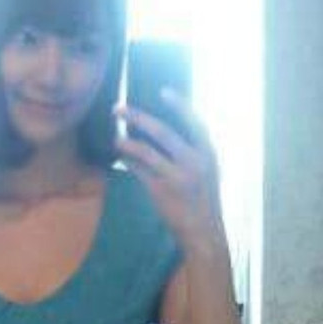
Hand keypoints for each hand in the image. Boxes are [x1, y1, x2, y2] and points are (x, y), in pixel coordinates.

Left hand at [114, 91, 226, 252]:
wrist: (203, 231)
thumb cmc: (203, 199)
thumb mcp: (207, 171)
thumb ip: (193, 151)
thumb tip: (164, 130)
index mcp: (208, 153)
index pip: (194, 122)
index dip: (179, 105)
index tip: (163, 91)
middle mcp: (194, 162)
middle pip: (163, 132)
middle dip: (138, 118)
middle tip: (119, 109)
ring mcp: (177, 177)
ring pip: (146, 152)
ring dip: (126, 142)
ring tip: (114, 137)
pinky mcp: (161, 192)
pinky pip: (138, 171)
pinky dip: (128, 161)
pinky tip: (119, 156)